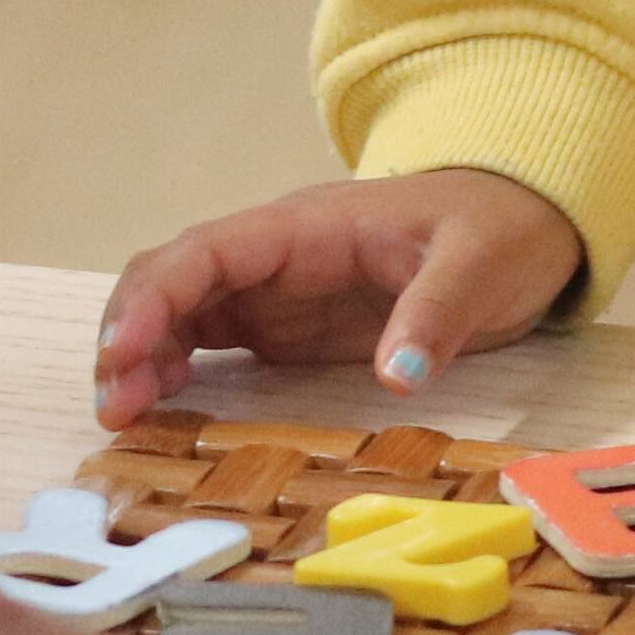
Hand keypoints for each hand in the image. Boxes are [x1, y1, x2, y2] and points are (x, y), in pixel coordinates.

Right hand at [93, 170, 584, 427]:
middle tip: (111, 404)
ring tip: (117, 416)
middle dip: (130, 332)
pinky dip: (173, 369)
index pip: (209, 250)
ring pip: (181, 312)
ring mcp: (276, 290)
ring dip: (140, 356)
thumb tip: (399, 379)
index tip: (126, 348)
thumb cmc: (500, 227)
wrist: (523, 218)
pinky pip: (210, 340)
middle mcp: (275, 254)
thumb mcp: (480, 265)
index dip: (158, 295)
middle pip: (174, 279)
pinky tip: (154, 406)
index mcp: (307, 224)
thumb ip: (436, 314)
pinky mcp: (285, 325)